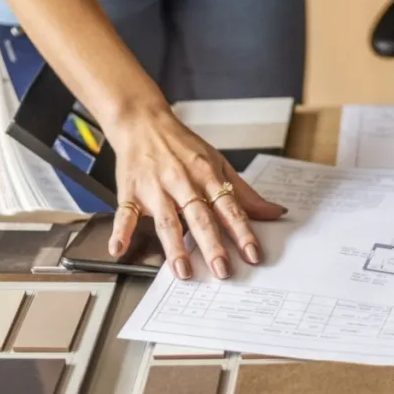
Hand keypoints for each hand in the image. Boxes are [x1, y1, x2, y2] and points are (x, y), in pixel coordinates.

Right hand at [100, 103, 287, 279]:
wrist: (143, 123)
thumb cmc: (182, 145)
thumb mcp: (218, 163)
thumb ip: (244, 193)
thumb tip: (274, 212)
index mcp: (206, 175)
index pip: (229, 207)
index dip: (242, 232)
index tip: (253, 254)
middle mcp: (182, 182)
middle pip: (200, 216)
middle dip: (212, 245)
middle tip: (222, 270)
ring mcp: (155, 188)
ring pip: (167, 219)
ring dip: (174, 246)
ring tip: (183, 271)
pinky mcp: (130, 192)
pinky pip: (125, 213)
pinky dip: (120, 231)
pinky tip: (118, 249)